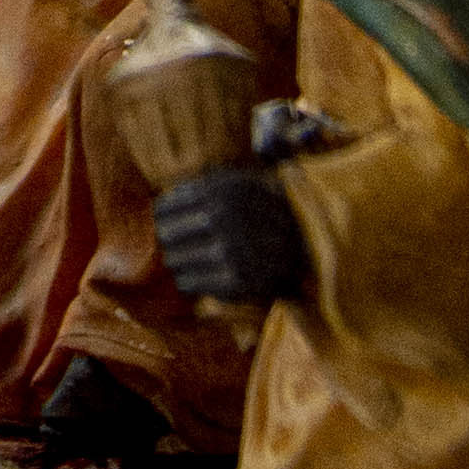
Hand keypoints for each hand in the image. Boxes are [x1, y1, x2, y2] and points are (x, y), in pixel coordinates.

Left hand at [154, 159, 310, 312]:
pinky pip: (190, 283)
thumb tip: (158, 206)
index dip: (163, 217)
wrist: (309, 245)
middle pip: (166, 234)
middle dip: (170, 241)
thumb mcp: (240, 185)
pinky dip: (191, 281)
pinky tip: (202, 276)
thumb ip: (203, 188)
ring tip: (192, 262)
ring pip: (175, 260)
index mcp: (221, 190)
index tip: (167, 223)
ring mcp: (230, 250)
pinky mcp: (236, 280)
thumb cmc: (265, 212)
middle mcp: (223, 217)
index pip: (166, 207)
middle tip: (177, 246)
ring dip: (180, 263)